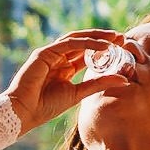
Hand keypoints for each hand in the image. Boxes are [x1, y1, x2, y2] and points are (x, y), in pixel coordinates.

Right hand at [5, 31, 135, 131]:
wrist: (24, 112)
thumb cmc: (47, 106)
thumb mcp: (79, 94)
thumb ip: (99, 84)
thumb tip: (124, 80)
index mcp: (65, 68)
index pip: (86, 54)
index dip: (104, 49)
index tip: (121, 47)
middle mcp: (58, 58)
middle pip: (83, 43)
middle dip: (102, 39)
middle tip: (122, 37)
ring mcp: (50, 54)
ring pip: (77, 40)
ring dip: (97, 37)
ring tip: (115, 37)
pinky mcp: (44, 53)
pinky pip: (69, 44)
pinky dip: (86, 43)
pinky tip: (103, 45)